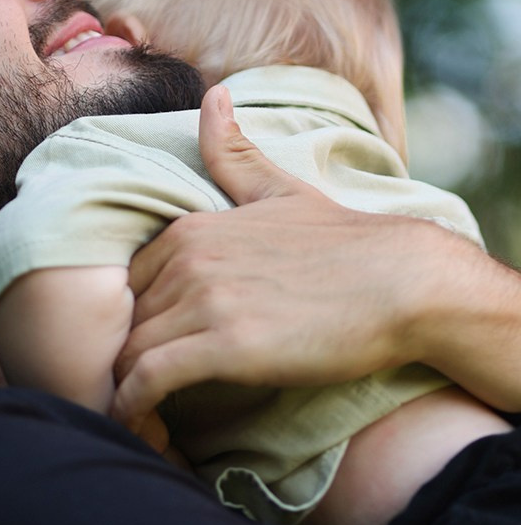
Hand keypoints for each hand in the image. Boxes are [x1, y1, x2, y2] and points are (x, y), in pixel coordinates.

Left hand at [111, 86, 443, 433]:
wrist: (408, 283)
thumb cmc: (349, 245)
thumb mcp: (283, 191)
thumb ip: (235, 154)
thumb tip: (213, 96)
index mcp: (191, 230)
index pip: (128, 285)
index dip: (128, 322)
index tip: (136, 353)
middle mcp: (187, 260)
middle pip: (122, 321)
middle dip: (116, 358)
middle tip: (122, 394)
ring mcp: (204, 302)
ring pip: (127, 352)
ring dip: (119, 389)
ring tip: (130, 420)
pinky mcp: (223, 347)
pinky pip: (147, 381)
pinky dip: (131, 409)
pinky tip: (141, 429)